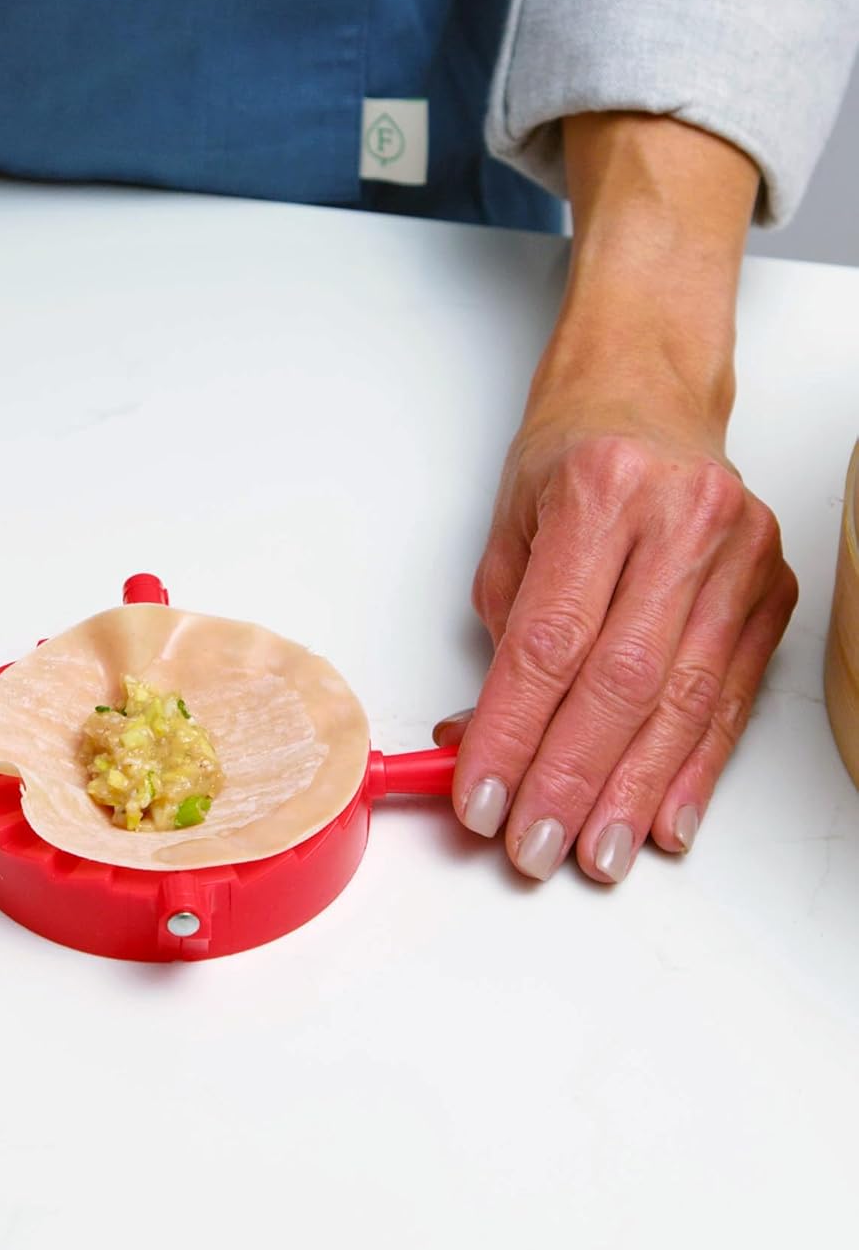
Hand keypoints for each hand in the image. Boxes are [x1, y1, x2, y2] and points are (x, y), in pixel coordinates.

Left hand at [439, 112, 796, 883]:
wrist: (649, 397)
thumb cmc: (571, 456)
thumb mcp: (510, 526)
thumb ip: (499, 635)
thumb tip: (478, 741)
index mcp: (600, 493)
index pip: (549, 643)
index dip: (513, 734)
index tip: (480, 797)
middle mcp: (681, 522)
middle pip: (620, 681)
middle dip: (572, 779)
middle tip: (535, 847)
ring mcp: (739, 557)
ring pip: (681, 701)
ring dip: (633, 790)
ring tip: (596, 852)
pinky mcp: (771, 591)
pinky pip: (729, 697)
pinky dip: (692, 767)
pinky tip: (664, 816)